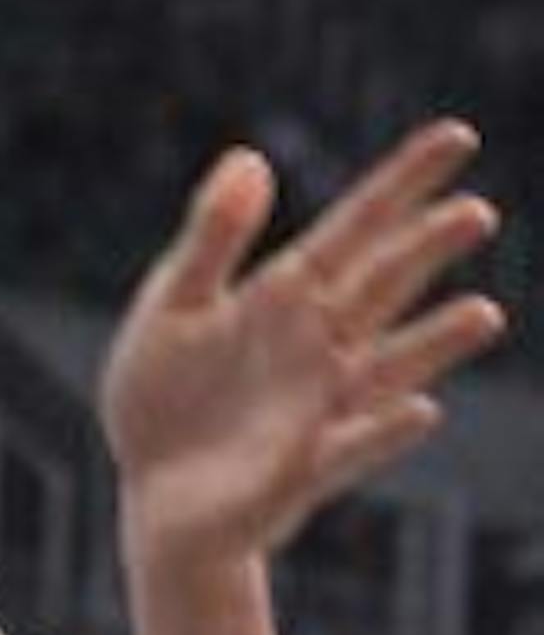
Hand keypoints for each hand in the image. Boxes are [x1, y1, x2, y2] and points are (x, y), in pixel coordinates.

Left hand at [101, 121, 501, 575]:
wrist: (151, 498)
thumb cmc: (164, 400)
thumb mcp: (172, 305)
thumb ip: (212, 238)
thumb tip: (251, 157)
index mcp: (286, 297)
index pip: (357, 228)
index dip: (404, 183)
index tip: (457, 137)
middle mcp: (319, 347)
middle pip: (383, 285)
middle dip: (426, 250)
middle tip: (476, 211)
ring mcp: (318, 408)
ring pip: (389, 366)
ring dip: (434, 343)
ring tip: (484, 314)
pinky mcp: (301, 469)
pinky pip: (349, 447)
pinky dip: (383, 430)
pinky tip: (420, 409)